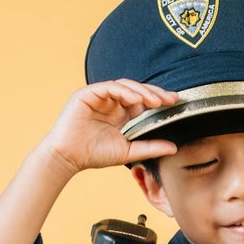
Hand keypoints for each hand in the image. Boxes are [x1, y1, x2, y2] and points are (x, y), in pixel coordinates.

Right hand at [38, 79, 179, 174]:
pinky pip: (109, 87)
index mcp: (122, 113)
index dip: (159, 99)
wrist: (68, 158)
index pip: (144, 101)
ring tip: (155, 101)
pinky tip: (136, 99)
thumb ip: (150, 147)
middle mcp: (112, 102)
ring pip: (125, 86)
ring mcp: (100, 96)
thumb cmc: (94, 154)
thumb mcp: (128, 151)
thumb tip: (174, 147)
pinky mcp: (88, 93)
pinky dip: (124, 91)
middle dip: (155, 93)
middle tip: (170, 99)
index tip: (175, 103)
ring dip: (142, 91)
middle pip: (137, 90)